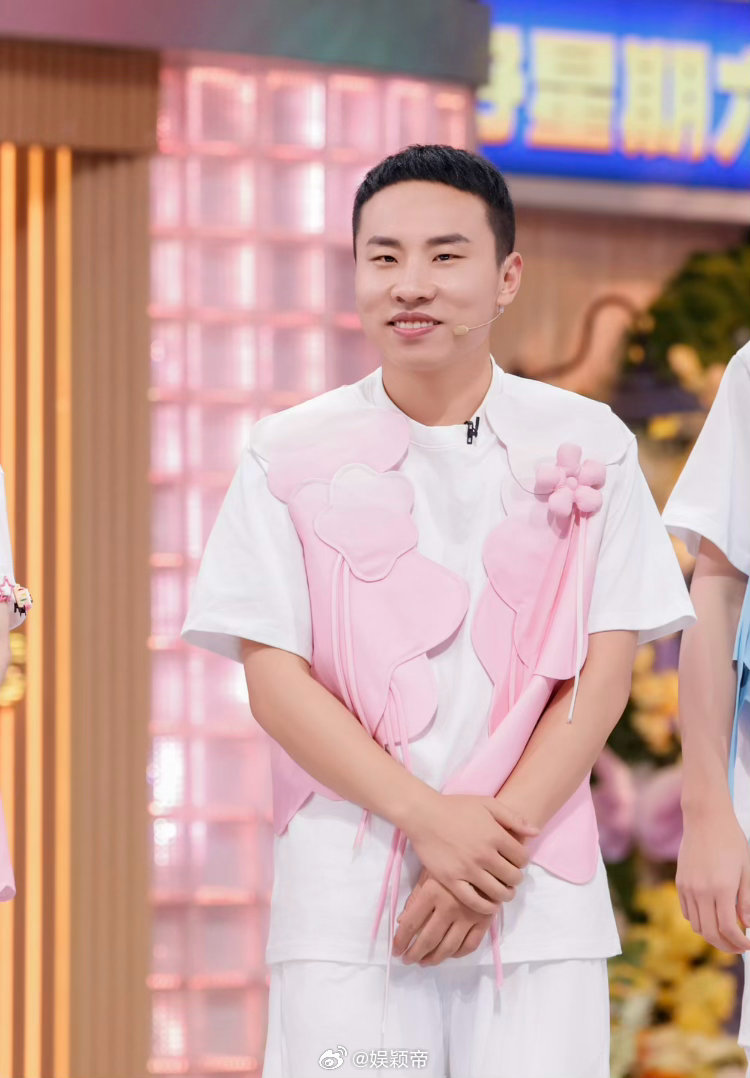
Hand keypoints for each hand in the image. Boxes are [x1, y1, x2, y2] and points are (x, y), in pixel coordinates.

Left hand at [391, 866, 494, 965]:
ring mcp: (468, 916)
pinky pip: (470, 945)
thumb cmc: (451, 862)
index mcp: (432, 892)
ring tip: (424, 962)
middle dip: (414, 954)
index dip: (400, 940)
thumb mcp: (429, 872)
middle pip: (428, 939)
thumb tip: (401, 922)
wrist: (485, 856)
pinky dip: (458, 954)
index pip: (411, 924)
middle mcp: (449, 907)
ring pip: (448, 947)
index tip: (395, 950)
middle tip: (407, 960)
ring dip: (433, 959)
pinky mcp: (484, 920)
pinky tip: (449, 954)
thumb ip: (416, 897)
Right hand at [402, 792, 537, 915]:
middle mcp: (484, 854)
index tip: (516, 861)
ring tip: (503, 891)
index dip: (523, 861)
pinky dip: (487, 908)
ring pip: (497, 892)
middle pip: (513, 877)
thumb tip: (536, 832)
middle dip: (515, 878)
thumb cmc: (456, 807)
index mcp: (495, 835)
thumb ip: (513, 818)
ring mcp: (468, 869)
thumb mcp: (487, 803)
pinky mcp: (452, 880)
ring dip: (505, 894)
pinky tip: (490, 904)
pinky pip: (475, 902)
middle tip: (510, 877)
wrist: (424, 814)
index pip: (522, 858)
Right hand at [677, 804, 749, 952]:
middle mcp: (700, 890)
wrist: (705, 818)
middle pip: (709, 933)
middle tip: (739, 946)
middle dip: (725, 946)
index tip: (748, 945)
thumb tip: (747, 925)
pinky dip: (699, 921)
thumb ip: (747, 899)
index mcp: (720, 888)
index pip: (727, 929)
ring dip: (711, 935)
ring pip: (696, 925)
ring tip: (727, 932)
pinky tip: (712, 915)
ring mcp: (687, 887)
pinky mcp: (680, 882)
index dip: (738, 943)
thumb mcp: (747, 869)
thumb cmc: (731, 840)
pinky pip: (687, 912)